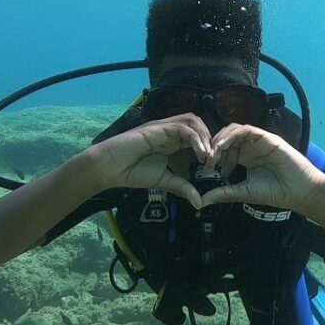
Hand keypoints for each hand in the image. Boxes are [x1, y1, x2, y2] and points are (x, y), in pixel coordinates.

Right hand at [83, 113, 210, 208]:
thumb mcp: (164, 181)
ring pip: (192, 121)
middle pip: (198, 124)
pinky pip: (182, 127)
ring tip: (208, 155)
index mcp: (172, 141)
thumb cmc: (132, 172)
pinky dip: (195, 138)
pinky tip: (200, 152)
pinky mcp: (158, 128)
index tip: (213, 165)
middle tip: (214, 158)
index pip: (197, 135)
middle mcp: (169, 131)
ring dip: (205, 136)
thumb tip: (200, 203)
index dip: (208, 146)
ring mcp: (163, 127)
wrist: (110, 167)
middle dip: (210, 139)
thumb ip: (182, 187)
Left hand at [200, 124, 324, 214]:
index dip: (212, 156)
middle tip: (205, 158)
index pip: (223, 150)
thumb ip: (224, 193)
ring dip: (220, 139)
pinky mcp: (267, 137)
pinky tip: (224, 145)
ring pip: (233, 131)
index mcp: (244, 158)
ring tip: (212, 151)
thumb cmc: (275, 192)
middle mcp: (250, 147)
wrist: (298, 192)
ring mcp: (258, 141)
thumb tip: (202, 201)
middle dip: (212, 146)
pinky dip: (232, 135)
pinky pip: (246, 130)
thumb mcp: (244, 192)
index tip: (204, 167)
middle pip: (226, 138)